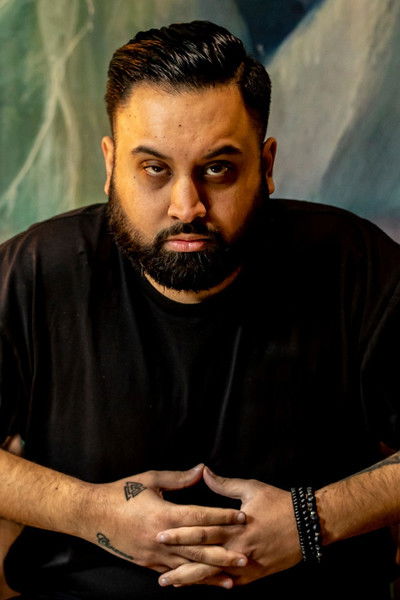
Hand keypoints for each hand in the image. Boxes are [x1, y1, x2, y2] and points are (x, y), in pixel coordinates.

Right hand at [82, 465, 246, 575]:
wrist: (91, 515)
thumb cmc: (120, 493)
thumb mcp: (150, 479)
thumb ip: (179, 478)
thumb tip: (203, 469)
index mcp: (164, 514)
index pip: (200, 517)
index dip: (223, 518)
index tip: (242, 518)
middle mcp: (161, 538)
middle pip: (199, 548)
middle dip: (224, 553)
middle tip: (246, 558)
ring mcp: (153, 554)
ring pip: (188, 566)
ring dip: (211, 572)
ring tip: (232, 579)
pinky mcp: (147, 563)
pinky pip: (173, 573)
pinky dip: (190, 578)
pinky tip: (203, 582)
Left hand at [156, 467, 300, 586]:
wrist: (308, 525)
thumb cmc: (278, 503)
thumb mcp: (251, 489)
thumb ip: (225, 485)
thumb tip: (204, 472)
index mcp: (235, 526)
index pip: (201, 531)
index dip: (180, 534)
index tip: (161, 535)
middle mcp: (239, 548)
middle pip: (203, 558)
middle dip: (179, 564)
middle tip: (158, 569)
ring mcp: (247, 564)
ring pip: (214, 575)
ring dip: (191, 579)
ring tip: (170, 582)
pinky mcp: (256, 574)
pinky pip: (230, 582)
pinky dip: (213, 584)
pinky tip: (199, 586)